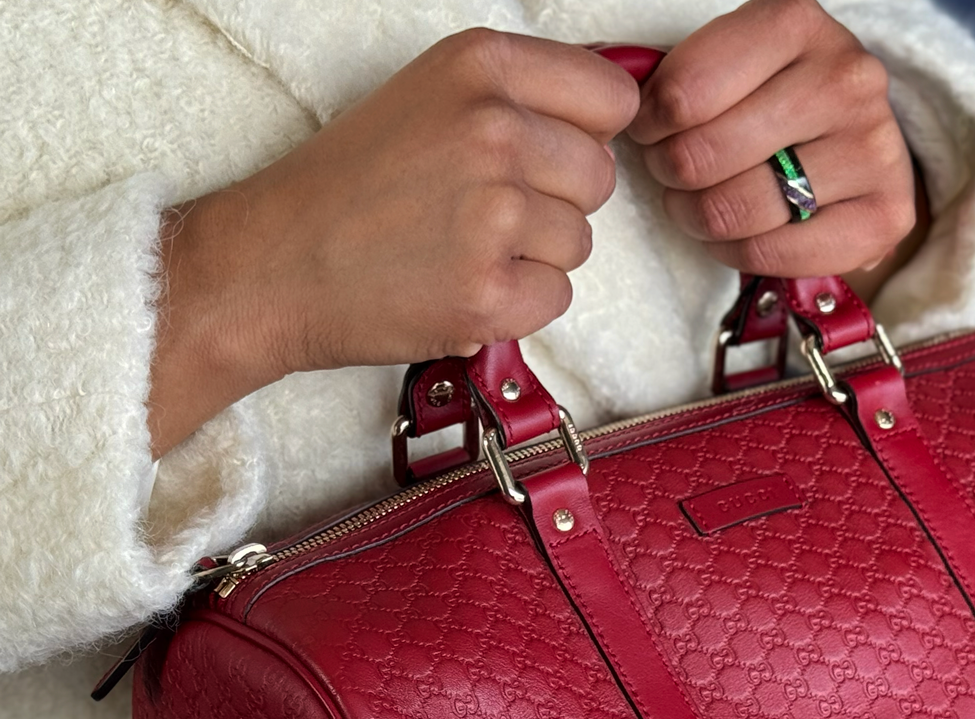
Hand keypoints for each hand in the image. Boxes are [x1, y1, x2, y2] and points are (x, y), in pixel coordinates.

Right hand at [148, 31, 638, 455]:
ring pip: (579, 243)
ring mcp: (494, 217)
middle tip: (485, 212)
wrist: (272, 265)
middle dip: (557, 201)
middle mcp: (493, 131)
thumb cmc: (349, 185)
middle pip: (599, 177)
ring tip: (462, 248)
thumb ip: (516, 97)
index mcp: (480, 67)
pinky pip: (556, 298)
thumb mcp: (428, 97)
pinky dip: (517, 304)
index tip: (551, 154)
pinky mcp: (489, 293)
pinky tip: (460, 286)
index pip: (611, 98)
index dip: (586, 134)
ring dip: (535, 256)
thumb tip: (609, 112)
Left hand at [627, 0, 923, 288]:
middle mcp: (846, 78)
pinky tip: (735, 237)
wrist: (858, 148)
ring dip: (698, 218)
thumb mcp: (732, 64)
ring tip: (698, 207)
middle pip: (705, 155)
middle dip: (672, 175)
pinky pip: (773, 254)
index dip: (650, 124)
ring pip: (736, 209)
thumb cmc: (776, 102)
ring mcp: (873, 148)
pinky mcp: (886, 216)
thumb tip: (617, 98)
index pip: (685, 93)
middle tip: (674, 177)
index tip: (651, 131)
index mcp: (797, 22)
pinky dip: (738, 253)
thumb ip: (680, 76)